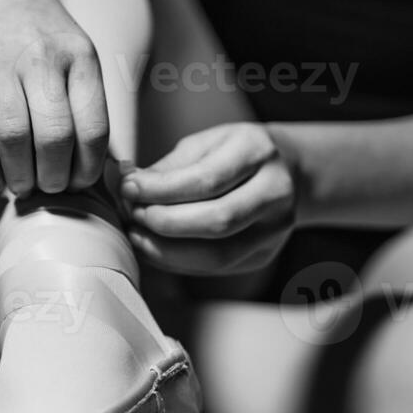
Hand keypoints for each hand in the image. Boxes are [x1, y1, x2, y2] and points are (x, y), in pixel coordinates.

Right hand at [0, 0, 109, 196]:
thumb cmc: (33, 20)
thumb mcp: (73, 46)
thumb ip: (80, 96)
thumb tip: (98, 164)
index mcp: (79, 56)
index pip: (93, 129)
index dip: (87, 170)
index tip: (79, 183)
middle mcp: (41, 57)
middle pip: (54, 139)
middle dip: (53, 179)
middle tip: (47, 189)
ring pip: (12, 138)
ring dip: (18, 176)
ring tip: (19, 186)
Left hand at [121, 123, 297, 275]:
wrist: (284, 171)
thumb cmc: (234, 154)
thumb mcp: (204, 144)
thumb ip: (168, 168)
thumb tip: (127, 186)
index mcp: (259, 152)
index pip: (207, 180)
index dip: (161, 190)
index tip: (128, 189)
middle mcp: (276, 192)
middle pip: (217, 221)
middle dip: (164, 223)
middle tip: (133, 214)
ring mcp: (275, 230)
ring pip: (217, 255)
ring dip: (167, 250)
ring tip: (137, 234)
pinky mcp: (263, 256)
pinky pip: (215, 268)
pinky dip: (177, 261)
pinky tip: (154, 247)